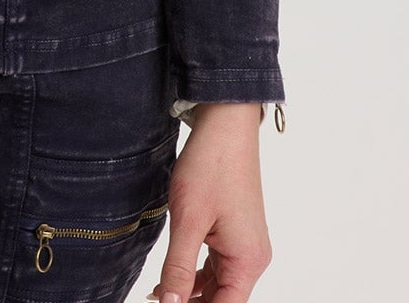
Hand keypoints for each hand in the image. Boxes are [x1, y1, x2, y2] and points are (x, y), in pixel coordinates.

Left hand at [146, 103, 272, 300]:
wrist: (225, 124)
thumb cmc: (210, 166)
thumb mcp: (188, 219)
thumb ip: (178, 267)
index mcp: (247, 260)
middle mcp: (252, 257)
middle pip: (222, 298)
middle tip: (155, 299)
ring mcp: (245, 244)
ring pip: (218, 283)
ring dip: (190, 291)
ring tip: (156, 294)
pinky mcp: (235, 232)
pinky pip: (216, 264)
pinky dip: (195, 272)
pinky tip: (171, 276)